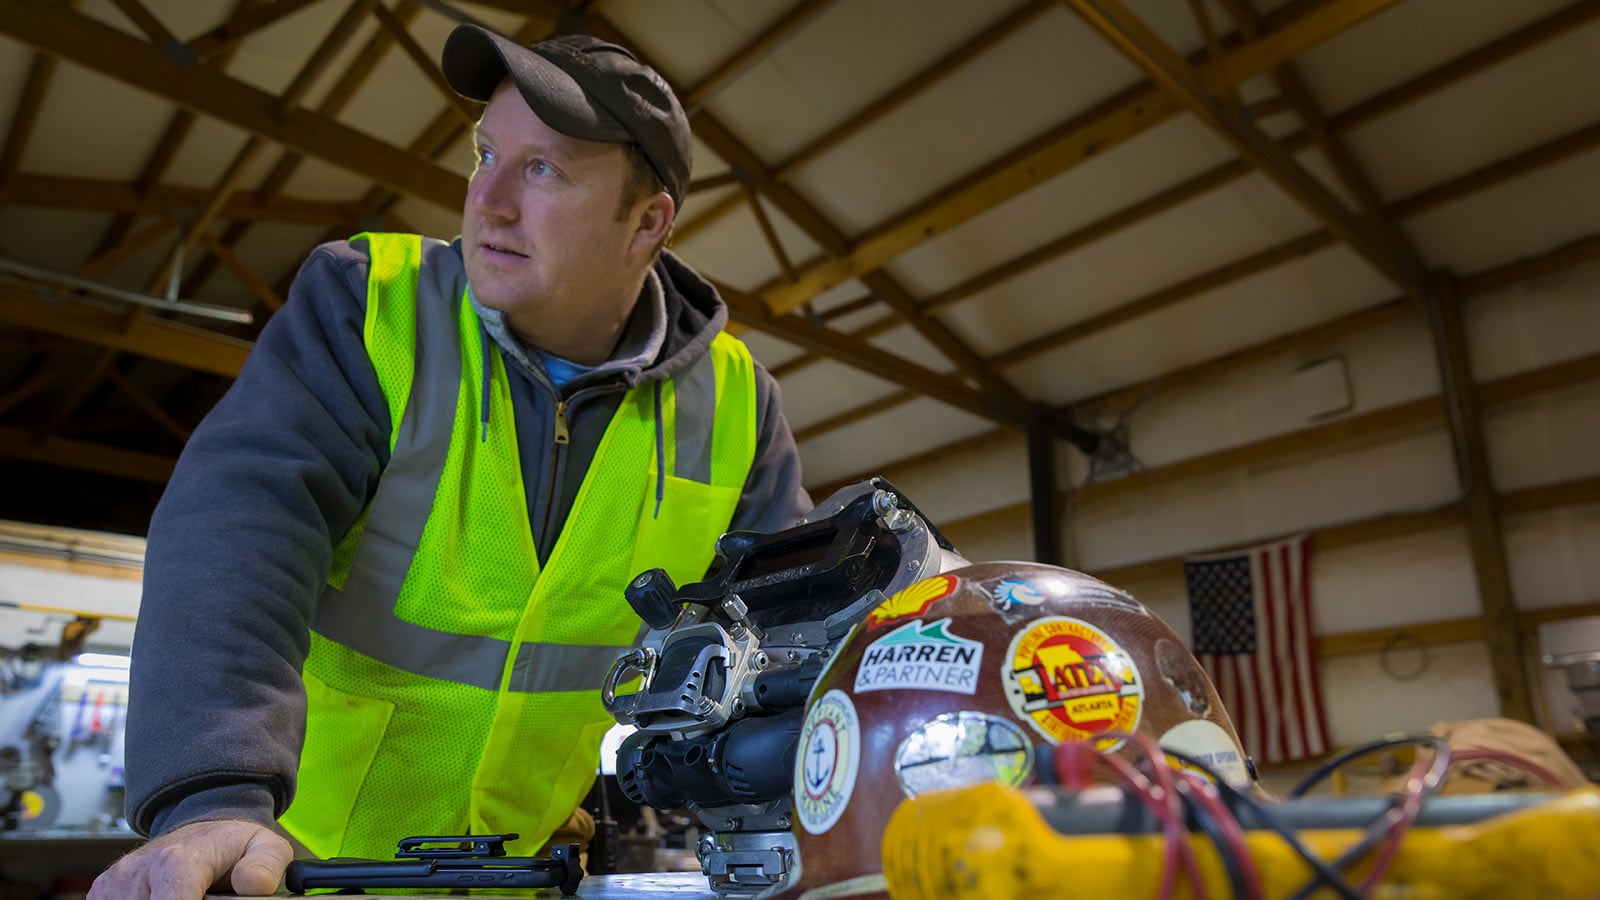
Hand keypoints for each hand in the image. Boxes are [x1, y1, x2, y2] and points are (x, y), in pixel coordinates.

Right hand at [89, 819, 291, 899]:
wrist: (201, 830)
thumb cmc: (231, 845)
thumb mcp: (264, 847)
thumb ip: (265, 866)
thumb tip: (253, 885)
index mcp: (176, 861)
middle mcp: (137, 871)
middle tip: (206, 896)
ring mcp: (115, 884)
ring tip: (186, 894)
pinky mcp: (102, 893)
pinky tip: (164, 896)